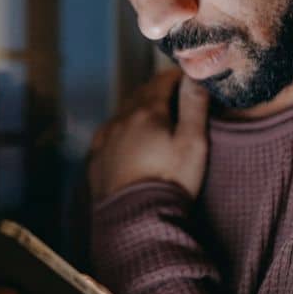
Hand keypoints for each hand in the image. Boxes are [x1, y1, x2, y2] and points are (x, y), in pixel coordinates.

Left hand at [88, 69, 208, 201]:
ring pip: (123, 113)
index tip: (186, 75)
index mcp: (147, 112)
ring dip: (138, 108)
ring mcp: (106, 139)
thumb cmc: (170, 180)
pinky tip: (125, 135)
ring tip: (152, 113)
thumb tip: (195, 75)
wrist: (135, 218)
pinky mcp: (97, 159)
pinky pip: (108, 134)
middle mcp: (122, 120)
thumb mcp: (192, 142)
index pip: (162, 82)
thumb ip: (194, 106)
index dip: (176, 76)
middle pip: (141, 94)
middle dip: (157, 89)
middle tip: (172, 90)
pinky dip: (121, 128)